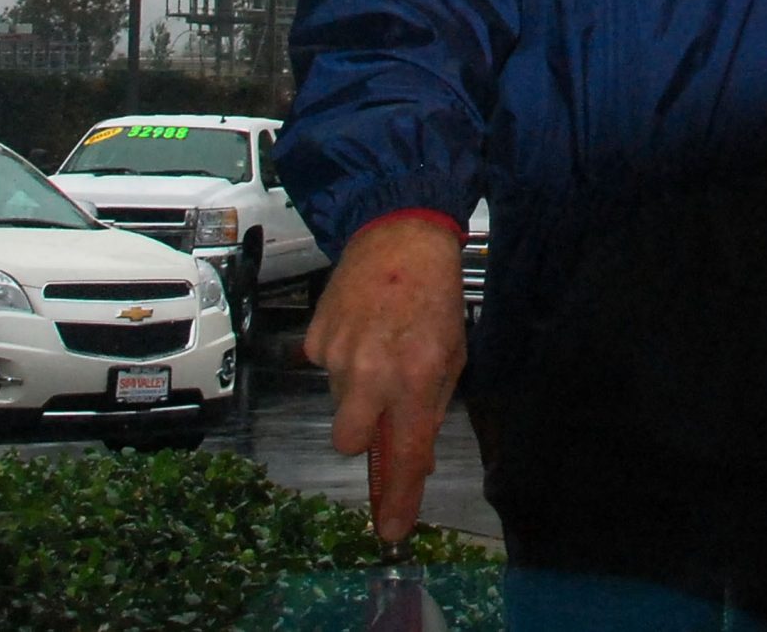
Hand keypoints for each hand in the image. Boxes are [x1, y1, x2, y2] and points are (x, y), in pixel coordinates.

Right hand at [303, 214, 468, 543]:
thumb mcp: (452, 355)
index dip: (397, 496)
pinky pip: (325, 372)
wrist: (400, 237)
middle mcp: (373, 369)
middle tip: (383, 404)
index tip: (391, 530)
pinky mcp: (313, 339)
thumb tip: (413, 458)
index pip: (404, 453)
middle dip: (363, 433)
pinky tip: (361, 331)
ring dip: (357, 390)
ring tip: (379, 348)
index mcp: (417, 375)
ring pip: (338, 404)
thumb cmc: (434, 296)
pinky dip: (342, 361)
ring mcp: (337, 354)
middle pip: (349, 441)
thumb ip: (432, 408)